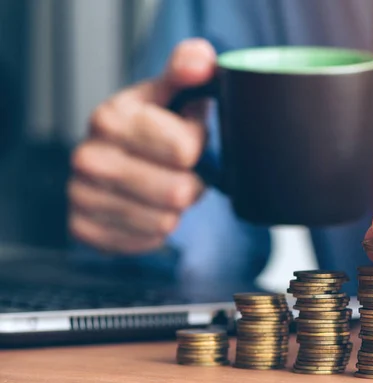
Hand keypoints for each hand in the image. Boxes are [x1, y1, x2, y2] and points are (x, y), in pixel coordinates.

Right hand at [69, 39, 214, 252]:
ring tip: (164, 187)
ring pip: (165, 222)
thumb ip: (189, 68)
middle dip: (192, 183)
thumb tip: (202, 62)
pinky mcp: (85, 229)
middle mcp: (88, 158)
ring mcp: (82, 196)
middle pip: (178, 191)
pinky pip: (146, 242)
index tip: (188, 137)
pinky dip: (156, 230)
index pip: (185, 148)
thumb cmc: (152, 126)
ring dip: (176, 209)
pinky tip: (147, 207)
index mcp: (110, 118)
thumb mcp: (171, 91)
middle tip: (181, 171)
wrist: (118, 158)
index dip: (198, 145)